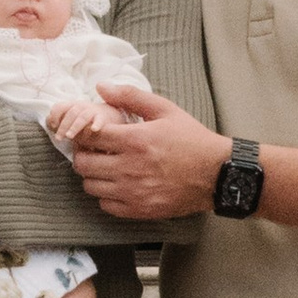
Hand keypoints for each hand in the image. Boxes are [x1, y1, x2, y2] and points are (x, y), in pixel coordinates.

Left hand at [41, 93, 100, 146]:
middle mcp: (81, 106)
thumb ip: (60, 119)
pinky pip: (99, 120)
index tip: (52, 126)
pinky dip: (97, 124)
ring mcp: (92, 111)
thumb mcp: (71, 117)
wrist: (107, 114)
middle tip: (58, 138)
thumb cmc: (84, 119)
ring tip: (69, 137)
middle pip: (71, 113)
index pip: (60, 106)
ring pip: (82, 117)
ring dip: (74, 127)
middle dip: (63, 126)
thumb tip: (48, 122)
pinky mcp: (103, 118)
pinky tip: (94, 129)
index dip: (55, 115)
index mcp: (71, 105)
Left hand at [67, 79, 232, 220]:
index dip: (82, 133)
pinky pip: (105, 205)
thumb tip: (100, 87)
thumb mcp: (165, 110)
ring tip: (107, 167)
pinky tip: (119, 184)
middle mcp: (129, 168)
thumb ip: (130, 96)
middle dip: (85, 154)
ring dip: (93, 175)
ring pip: (90, 186)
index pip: (88, 136)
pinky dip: (106, 195)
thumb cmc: (191, 139)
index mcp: (135, 140)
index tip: (87, 133)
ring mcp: (133, 192)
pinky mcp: (139, 210)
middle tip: (96, 150)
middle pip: (83, 164)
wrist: (216, 173)